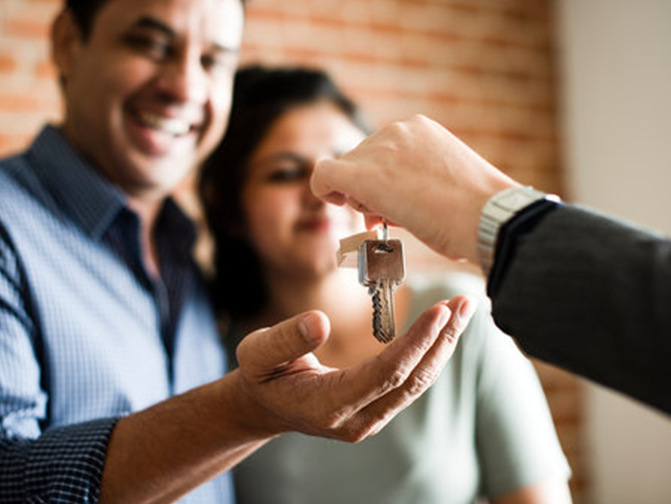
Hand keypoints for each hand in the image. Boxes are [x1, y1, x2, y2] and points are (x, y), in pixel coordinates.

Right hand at [234, 295, 474, 441]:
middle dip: (442, 340)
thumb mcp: (257, 353)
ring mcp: (369, 419)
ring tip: (463, 309)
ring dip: (443, 345)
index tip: (439, 311)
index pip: (385, 374)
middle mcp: (356, 420)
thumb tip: (319, 321)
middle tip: (465, 302)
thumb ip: (285, 339)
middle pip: (411, 380)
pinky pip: (411, 382)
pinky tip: (443, 329)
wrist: (266, 406)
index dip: (415, 343)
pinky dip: (431, 353)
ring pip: (417, 383)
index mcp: (328, 405)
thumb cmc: (261, 375)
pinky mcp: (376, 410)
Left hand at [310, 114, 517, 261]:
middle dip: (366, 190)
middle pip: (360, 160)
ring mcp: (379, 150)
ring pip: (346, 170)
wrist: (487, 217)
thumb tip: (386, 204)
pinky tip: (335, 201)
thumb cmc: (475, 212)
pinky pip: (325, 174)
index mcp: (420, 130)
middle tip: (383, 218)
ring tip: (387, 218)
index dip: (380, 180)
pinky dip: (324, 188)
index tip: (392, 203)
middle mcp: (397, 132)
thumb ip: (413, 184)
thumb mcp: (445, 184)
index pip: (381, 153)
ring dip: (357, 196)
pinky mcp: (363, 174)